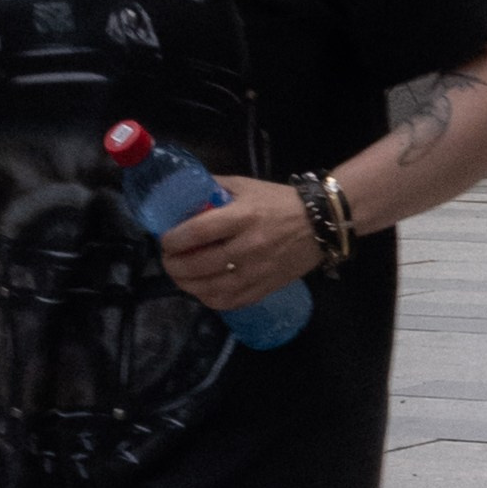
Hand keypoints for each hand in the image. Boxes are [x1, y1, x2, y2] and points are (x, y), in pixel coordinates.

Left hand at [157, 178, 318, 311]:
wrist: (322, 224)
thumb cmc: (279, 202)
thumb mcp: (245, 185)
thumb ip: (214, 188)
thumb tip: (182, 192)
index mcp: (243, 216)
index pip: (197, 232)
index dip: (173, 240)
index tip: (165, 240)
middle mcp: (249, 246)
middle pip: (199, 265)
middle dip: (174, 265)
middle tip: (168, 259)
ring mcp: (258, 271)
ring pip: (211, 289)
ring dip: (187, 285)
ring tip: (179, 276)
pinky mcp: (266, 288)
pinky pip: (230, 302)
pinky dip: (209, 299)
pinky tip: (202, 290)